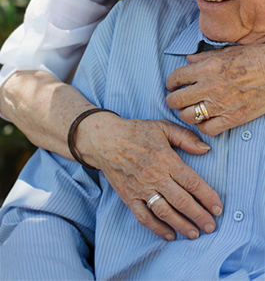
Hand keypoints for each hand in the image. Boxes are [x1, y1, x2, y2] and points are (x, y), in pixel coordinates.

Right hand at [77, 113, 221, 241]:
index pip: (192, 182)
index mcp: (166, 159)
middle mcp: (155, 176)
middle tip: (211, 226)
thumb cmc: (135, 131)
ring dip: (181, 225)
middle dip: (199, 216)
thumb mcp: (162, 127)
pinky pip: (144, 217)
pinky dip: (157, 228)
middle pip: (182, 201)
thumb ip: (185, 138)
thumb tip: (206, 149)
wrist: (105, 139)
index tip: (218, 208)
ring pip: (165, 212)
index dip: (207, 197)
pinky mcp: (129, 197)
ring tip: (194, 234)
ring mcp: (141, 189)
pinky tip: (169, 234)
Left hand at [166, 44, 264, 134]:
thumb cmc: (253, 58)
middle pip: (176, 100)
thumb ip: (203, 57)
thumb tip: (188, 60)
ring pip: (188, 116)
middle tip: (175, 100)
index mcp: (207, 68)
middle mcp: (210, 87)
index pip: (176, 78)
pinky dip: (203, 126)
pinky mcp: (232, 118)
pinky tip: (205, 120)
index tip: (172, 85)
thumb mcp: (225, 52)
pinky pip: (208, 129)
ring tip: (190, 110)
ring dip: (186, 114)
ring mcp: (220, 104)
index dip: (170, 83)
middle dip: (172, 100)